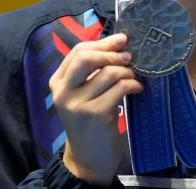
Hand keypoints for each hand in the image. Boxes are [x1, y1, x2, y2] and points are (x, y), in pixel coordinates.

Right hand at [49, 33, 142, 184]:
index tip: (122, 40)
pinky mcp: (94, 115)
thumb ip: (94, 71)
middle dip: (112, 53)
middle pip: (86, 57)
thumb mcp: (85, 92)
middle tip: (129, 57)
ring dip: (127, 72)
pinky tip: (137, 89)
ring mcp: (77, 104)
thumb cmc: (91, 118)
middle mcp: (62, 92)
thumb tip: (120, 43)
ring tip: (134, 79)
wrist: (89, 156)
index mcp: (58, 82)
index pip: (78, 51)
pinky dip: (132, 85)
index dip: (103, 43)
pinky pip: (119, 88)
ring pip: (108, 73)